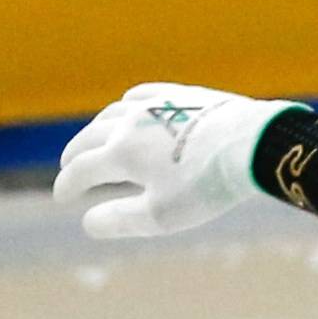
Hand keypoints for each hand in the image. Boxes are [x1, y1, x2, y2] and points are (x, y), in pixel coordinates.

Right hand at [53, 84, 299, 239]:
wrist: (254, 144)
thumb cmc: (208, 186)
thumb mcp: (163, 215)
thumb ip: (121, 220)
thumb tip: (88, 223)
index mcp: (121, 153)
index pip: (81, 170)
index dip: (68, 185)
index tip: (64, 197)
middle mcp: (130, 123)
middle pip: (90, 137)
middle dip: (75, 154)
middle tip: (69, 167)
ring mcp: (157, 105)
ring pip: (113, 113)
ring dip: (97, 129)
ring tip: (96, 141)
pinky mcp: (182, 95)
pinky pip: (142, 95)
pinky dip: (126, 105)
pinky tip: (130, 108)